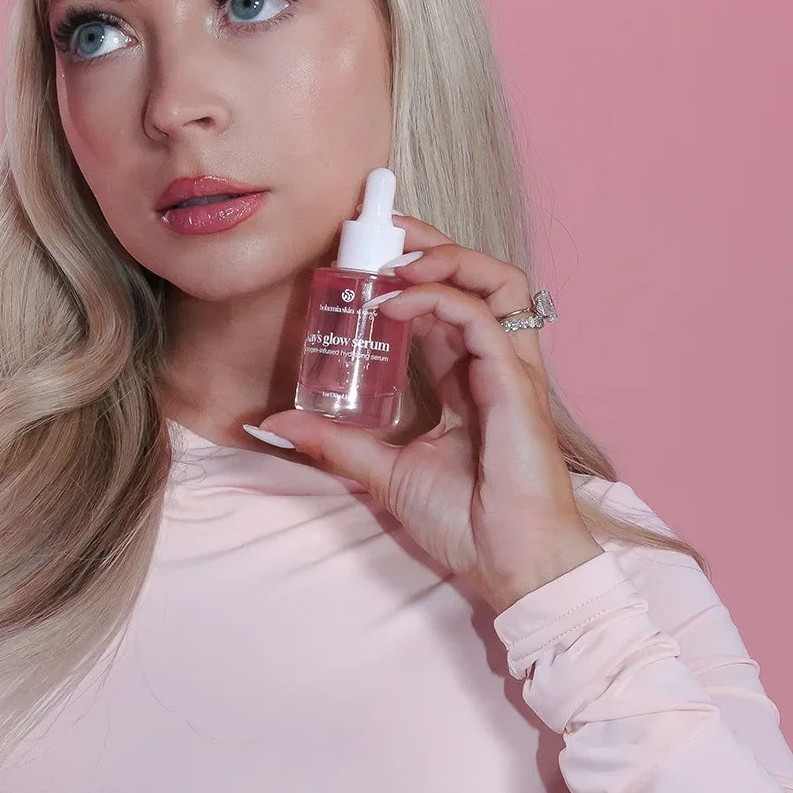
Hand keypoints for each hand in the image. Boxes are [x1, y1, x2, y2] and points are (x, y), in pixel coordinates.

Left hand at [253, 215, 604, 612]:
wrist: (510, 563)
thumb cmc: (466, 522)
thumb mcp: (382, 471)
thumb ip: (335, 442)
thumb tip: (277, 423)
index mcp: (468, 379)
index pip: (443, 304)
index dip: (408, 273)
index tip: (360, 258)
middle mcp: (494, 364)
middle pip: (474, 277)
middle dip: (429, 243)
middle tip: (378, 230)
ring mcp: (510, 371)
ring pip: (496, 281)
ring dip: (445, 257)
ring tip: (396, 259)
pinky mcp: (515, 386)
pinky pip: (484, 320)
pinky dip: (439, 299)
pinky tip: (395, 303)